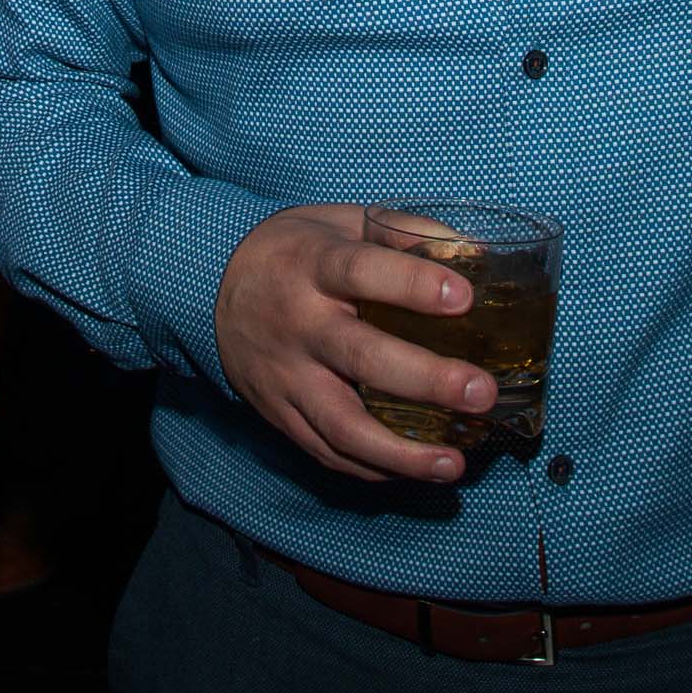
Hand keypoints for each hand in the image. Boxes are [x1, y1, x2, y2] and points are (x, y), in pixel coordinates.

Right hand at [213, 203, 496, 483]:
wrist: (209, 289)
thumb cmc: (294, 252)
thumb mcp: (339, 222)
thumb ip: (404, 233)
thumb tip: (478, 251)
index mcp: (312, 265)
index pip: (362, 272)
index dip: (413, 285)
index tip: (464, 298)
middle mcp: (298, 324)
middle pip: (362, 357)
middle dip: (427, 380)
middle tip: (482, 392)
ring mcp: (286, 377)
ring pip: (342, 426)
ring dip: (402, 453)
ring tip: (454, 464)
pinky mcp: (279, 415)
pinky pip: (326, 452)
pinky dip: (373, 468)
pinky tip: (415, 471)